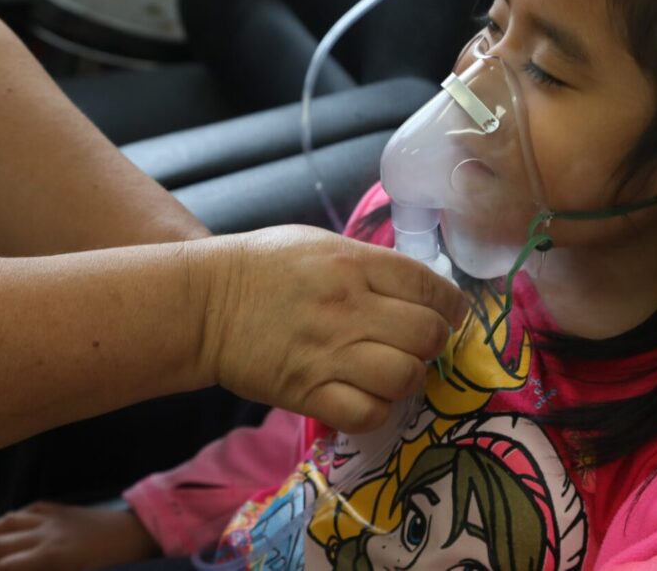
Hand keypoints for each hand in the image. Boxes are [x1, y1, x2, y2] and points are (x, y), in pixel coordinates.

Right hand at [0, 502, 157, 570]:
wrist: (143, 533)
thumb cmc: (116, 562)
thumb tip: (12, 569)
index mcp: (51, 555)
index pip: (2, 567)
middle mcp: (46, 532)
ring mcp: (55, 517)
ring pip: (8, 522)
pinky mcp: (65, 509)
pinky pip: (30, 510)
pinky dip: (9, 518)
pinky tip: (1, 526)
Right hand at [196, 225, 466, 433]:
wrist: (204, 303)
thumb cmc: (265, 266)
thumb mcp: (321, 243)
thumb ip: (372, 264)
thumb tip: (421, 288)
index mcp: (354, 264)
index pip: (430, 287)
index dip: (452, 306)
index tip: (448, 315)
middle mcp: (348, 308)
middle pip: (428, 335)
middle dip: (434, 342)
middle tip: (418, 344)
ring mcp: (328, 354)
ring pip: (405, 377)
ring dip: (407, 377)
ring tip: (391, 370)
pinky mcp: (306, 392)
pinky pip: (368, 413)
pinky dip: (376, 409)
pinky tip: (367, 396)